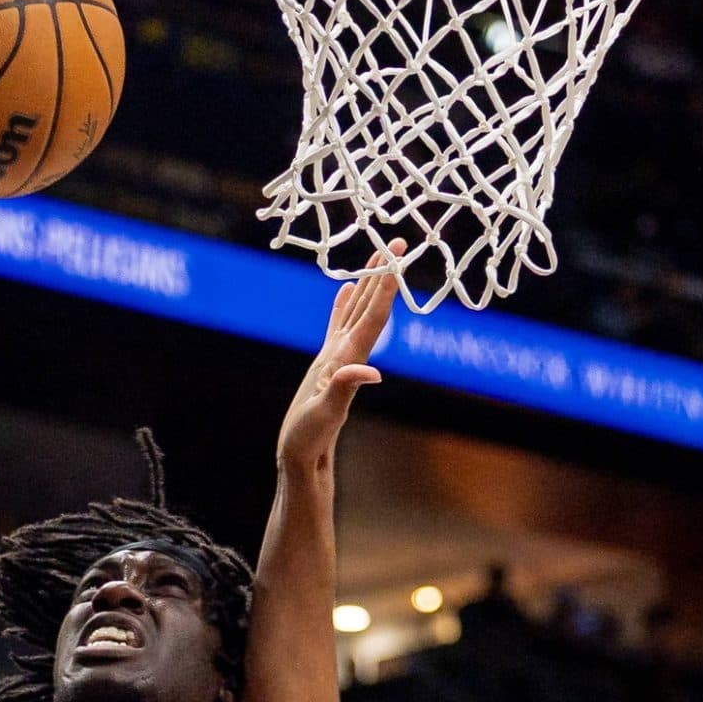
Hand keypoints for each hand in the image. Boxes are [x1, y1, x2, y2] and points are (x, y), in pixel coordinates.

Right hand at [278, 241, 403, 473]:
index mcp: (348, 360)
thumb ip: (345, 390)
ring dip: (368, 284)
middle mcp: (347, 355)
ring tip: (377, 257)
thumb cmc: (309, 439)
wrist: (304, 458)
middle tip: (398, 243)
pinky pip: (336, 325)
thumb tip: (371, 373)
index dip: (385, 286)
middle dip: (383, 275)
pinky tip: (346, 290)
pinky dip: (342, 305)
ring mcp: (336, 358)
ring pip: (356, 312)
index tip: (397, 257)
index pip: (373, 316)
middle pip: (370, 307)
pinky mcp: (325, 364)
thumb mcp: (324, 414)